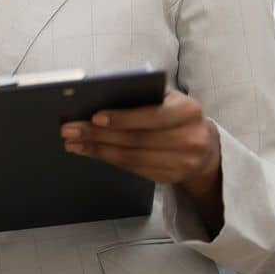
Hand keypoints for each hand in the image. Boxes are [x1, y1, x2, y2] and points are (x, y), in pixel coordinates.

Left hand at [60, 88, 220, 188]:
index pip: (153, 116)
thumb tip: (97, 96)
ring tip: (72, 142)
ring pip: (132, 158)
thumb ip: (141, 96)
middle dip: (98, 135)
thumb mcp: (166, 98)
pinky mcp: (171, 177)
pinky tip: (89, 151)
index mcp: (188, 110)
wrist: (205, 145)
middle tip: (69, 130)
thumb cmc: (173, 113)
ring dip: (97, 150)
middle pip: (137, 140)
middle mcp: (191, 138)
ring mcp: (183, 163)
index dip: (123, 118)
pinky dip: (108, 159)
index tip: (94, 117)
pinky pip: (134, 169)